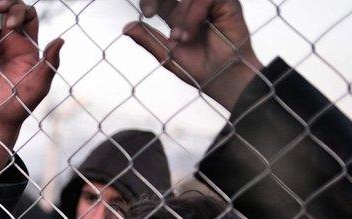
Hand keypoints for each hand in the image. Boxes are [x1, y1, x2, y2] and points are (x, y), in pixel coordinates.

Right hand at [0, 0, 62, 180]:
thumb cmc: (21, 105)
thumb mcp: (39, 87)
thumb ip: (50, 64)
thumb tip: (60, 40)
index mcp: (27, 45)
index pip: (28, 15)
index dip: (21, 11)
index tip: (12, 25)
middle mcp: (9, 42)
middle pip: (9, 10)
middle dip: (6, 4)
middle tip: (1, 9)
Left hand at [124, 0, 262, 110]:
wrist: (221, 78)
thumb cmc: (198, 69)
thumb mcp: (166, 53)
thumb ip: (147, 38)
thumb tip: (125, 27)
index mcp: (179, 16)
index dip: (151, 1)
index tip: (147, 14)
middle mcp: (194, 7)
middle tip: (150, 11)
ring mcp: (211, 3)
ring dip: (182, 16)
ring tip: (181, 39)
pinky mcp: (227, 3)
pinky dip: (195, 14)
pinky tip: (192, 32)